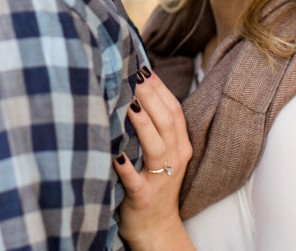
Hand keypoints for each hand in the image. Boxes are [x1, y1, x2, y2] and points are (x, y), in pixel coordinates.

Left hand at [114, 67, 194, 250]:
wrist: (157, 229)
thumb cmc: (154, 183)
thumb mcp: (162, 154)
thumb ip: (155, 126)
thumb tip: (137, 89)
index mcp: (179, 145)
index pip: (174, 110)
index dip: (159, 88)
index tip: (142, 67)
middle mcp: (174, 159)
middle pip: (166, 122)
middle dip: (150, 96)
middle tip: (132, 75)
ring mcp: (160, 178)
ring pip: (156, 147)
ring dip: (142, 124)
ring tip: (129, 104)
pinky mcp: (144, 197)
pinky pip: (135, 181)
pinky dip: (126, 167)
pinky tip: (116, 154)